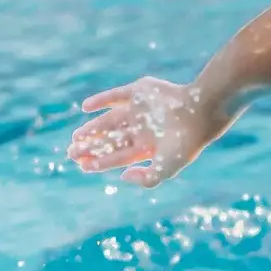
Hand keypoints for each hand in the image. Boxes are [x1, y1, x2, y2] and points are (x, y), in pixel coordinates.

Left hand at [68, 76, 208, 188]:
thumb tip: (122, 177)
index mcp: (147, 147)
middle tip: (71, 153)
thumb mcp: (166, 169)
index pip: (118, 156)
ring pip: (109, 120)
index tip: (83, 166)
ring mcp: (139, 109)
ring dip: (92, 128)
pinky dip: (100, 100)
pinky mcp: (139, 91)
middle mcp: (141, 129)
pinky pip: (114, 96)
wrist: (199, 111)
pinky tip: (85, 108)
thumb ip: (146, 179)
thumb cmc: (185, 144)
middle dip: (91, 147)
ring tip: (75, 138)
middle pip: (110, 139)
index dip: (100, 162)